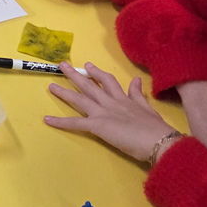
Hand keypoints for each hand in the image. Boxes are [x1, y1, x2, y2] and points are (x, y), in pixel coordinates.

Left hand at [45, 62, 178, 162]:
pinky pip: (75, 123)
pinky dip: (60, 122)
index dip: (97, 73)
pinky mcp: (97, 125)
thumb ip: (138, 95)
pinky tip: (47, 119)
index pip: (108, 81)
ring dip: (64, 92)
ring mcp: (102, 112)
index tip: (87, 65)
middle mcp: (110, 102)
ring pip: (79, 99)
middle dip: (75, 75)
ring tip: (50, 86)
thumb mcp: (148, 108)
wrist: (159, 141)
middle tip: (62, 65)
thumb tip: (136, 79)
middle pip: (90, 85)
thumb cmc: (156, 129)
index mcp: (123, 99)